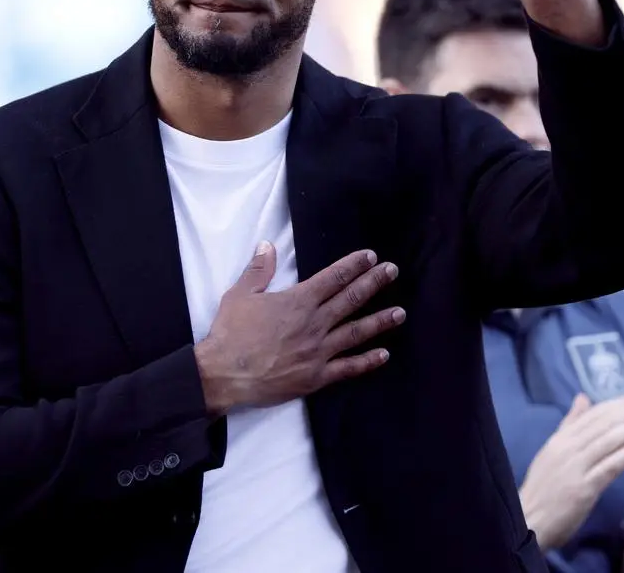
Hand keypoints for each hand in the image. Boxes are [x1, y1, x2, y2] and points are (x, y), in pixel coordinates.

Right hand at [194, 244, 404, 413]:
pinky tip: (383, 354)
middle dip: (373, 283)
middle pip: (351, 299)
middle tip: (392, 272)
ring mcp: (318, 351)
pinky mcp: (316, 377)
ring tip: (399, 312)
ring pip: (356, 332)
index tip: (371, 257)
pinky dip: (367, 361)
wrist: (224, 374)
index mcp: (298, 301)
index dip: (354, 265)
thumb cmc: (231, 333)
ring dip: (379, 321)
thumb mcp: (240, 294)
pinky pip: (348, 368)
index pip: (333, 278)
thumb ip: (259, 270)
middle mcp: (314, 324)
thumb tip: (268, 245)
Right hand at [519, 391, 623, 549]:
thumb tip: (583, 398)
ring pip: (610, 439)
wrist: (530, 520)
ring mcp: (576, 466)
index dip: (623, 403)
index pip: (596, 414)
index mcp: (561, 438)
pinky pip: (610, 465)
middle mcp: (568, 447)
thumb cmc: (543, 488)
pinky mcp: (584, 487)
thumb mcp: (552, 451)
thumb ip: (569, 425)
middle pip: (606, 422)